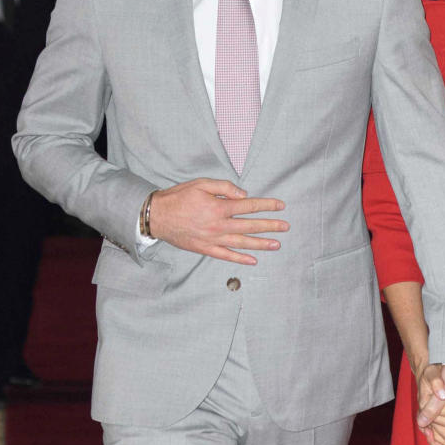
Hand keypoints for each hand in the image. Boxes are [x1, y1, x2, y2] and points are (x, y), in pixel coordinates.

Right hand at [147, 179, 288, 263]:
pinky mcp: (205, 249)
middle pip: (250, 226)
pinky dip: (240, 258)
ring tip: (277, 244)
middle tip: (285, 227)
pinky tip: (253, 260)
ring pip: (242, 243)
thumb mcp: (201, 184)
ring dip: (261, 244)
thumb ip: (224, 187)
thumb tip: (244, 194)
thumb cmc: (179, 197)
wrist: (158, 216)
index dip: (267, 205)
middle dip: (270, 226)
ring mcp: (213, 239)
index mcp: (219, 206)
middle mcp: (219, 225)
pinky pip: (226, 255)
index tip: (280, 206)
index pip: (249, 206)